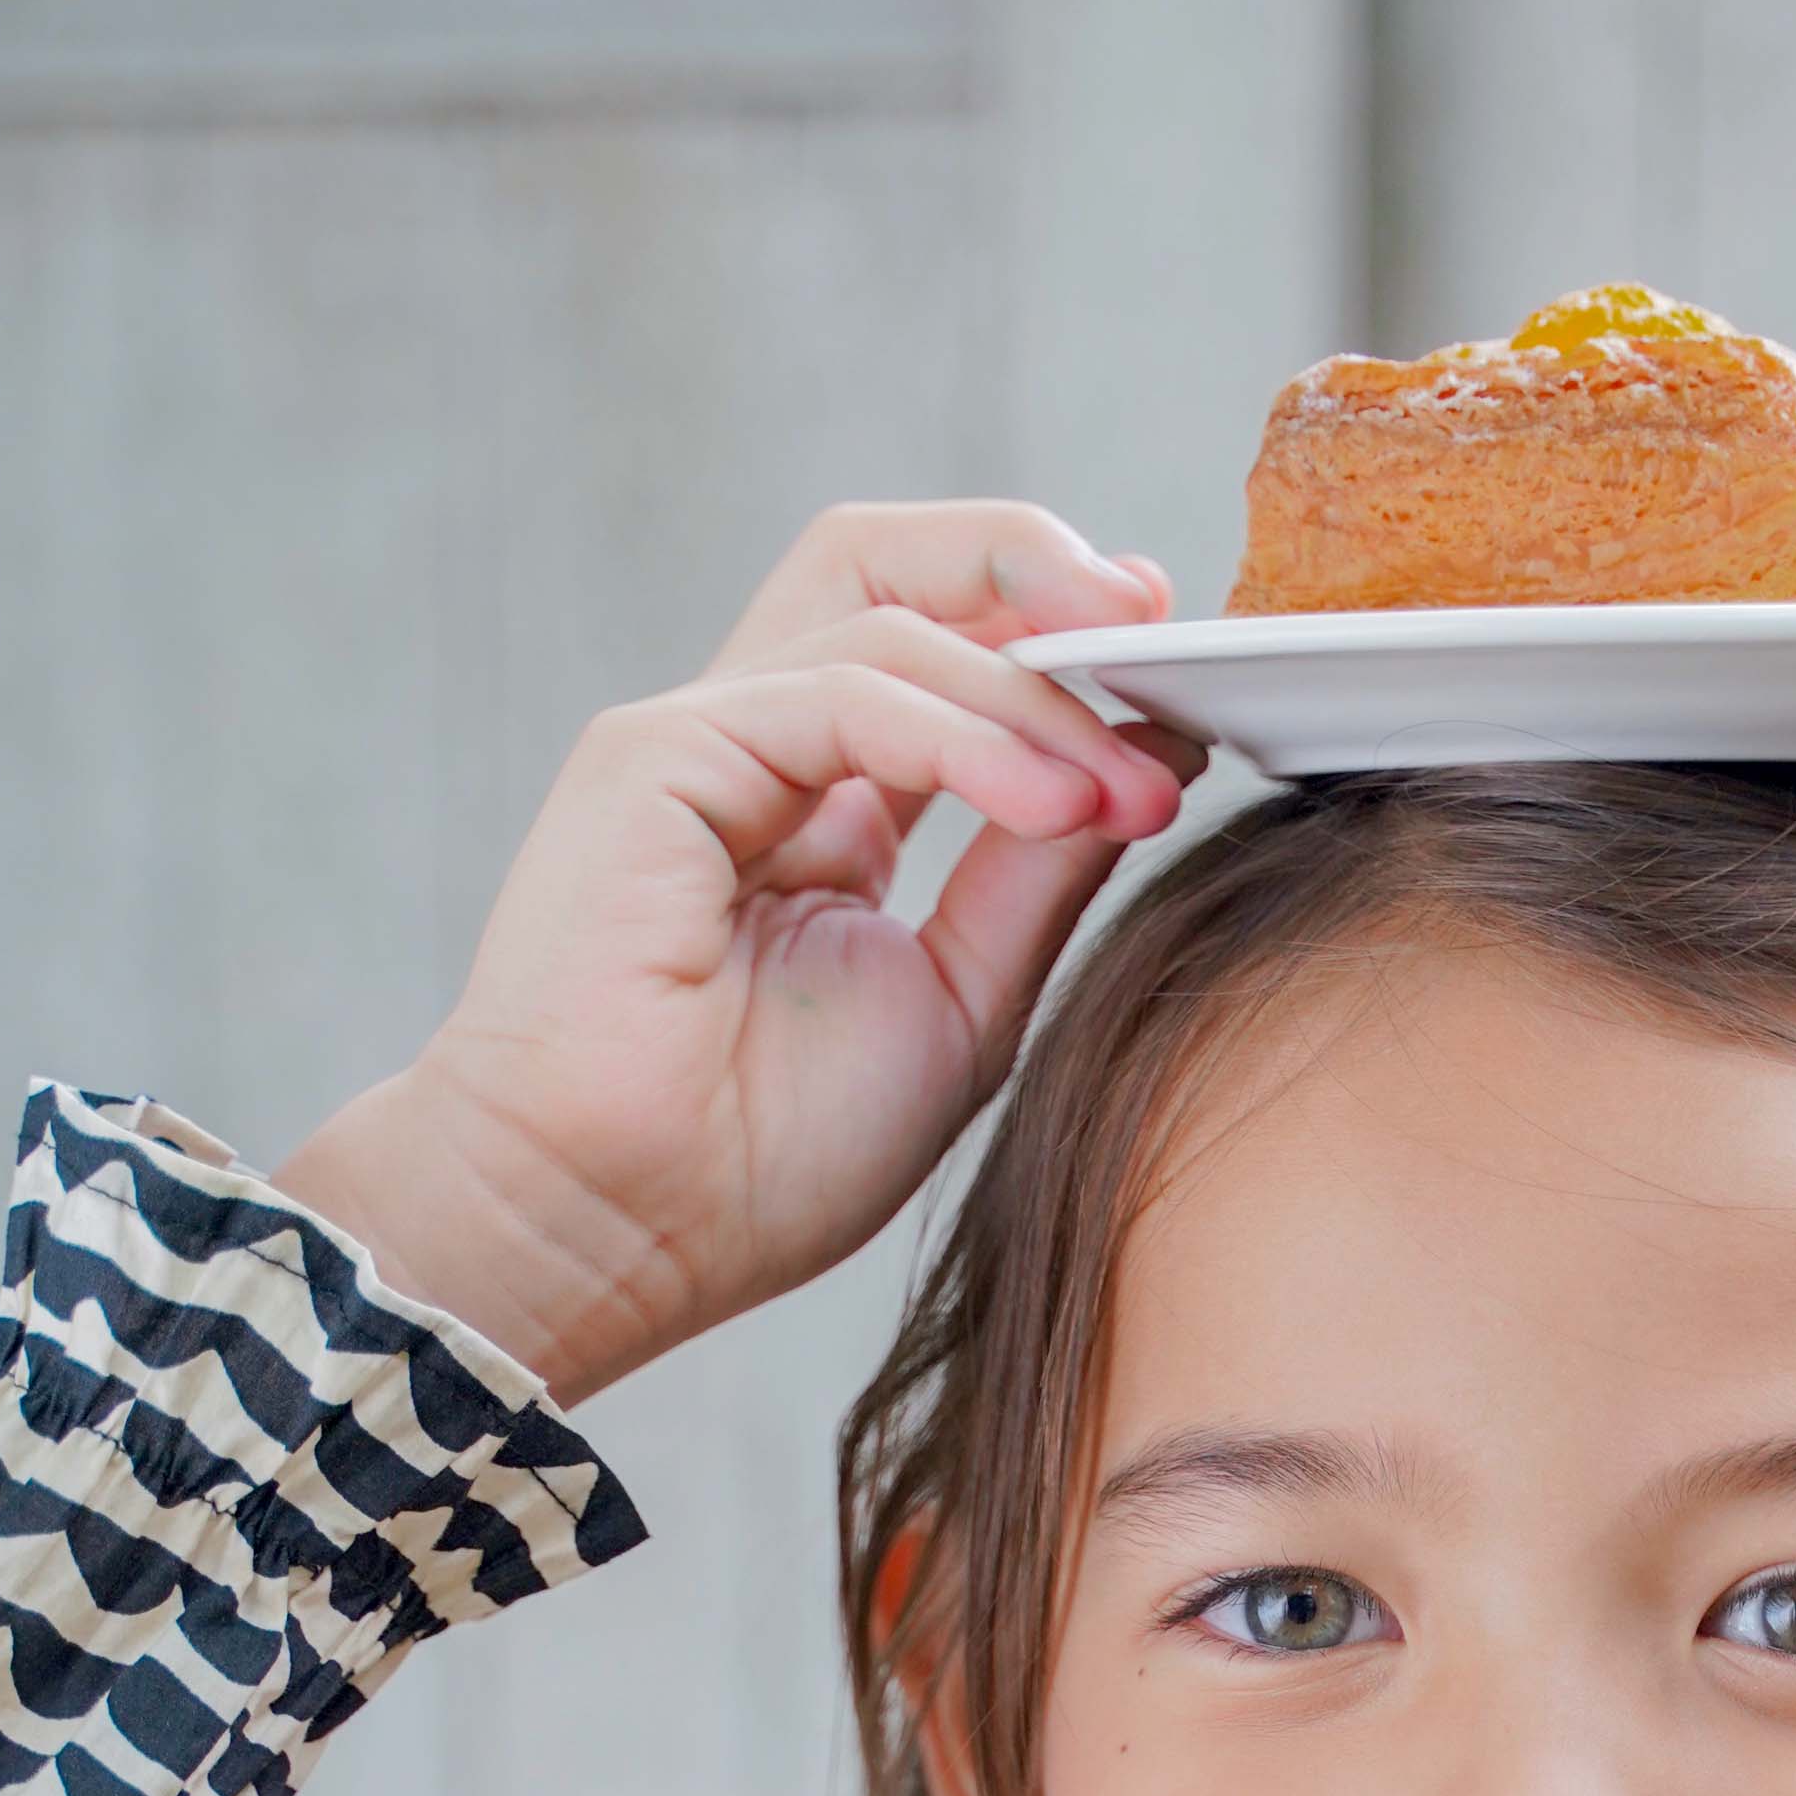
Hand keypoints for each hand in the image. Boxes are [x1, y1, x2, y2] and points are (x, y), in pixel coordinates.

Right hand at [280, 504, 1193, 1408]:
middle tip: (1158, 615)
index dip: (1058, 636)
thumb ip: (1042, 871)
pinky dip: (964, 734)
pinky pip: (840, 693)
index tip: (1177, 668)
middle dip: (1032, 561)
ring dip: (1035, 694)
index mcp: (822, 807)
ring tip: (1131, 785)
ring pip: (885, 615)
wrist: (619, 1234)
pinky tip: (1054, 803)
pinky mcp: (653, 756)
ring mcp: (700, 741)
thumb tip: (1150, 752)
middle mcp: (757, 752)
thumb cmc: (764, 1158)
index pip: (942, 650)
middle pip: (888, 562)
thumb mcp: (962, 998)